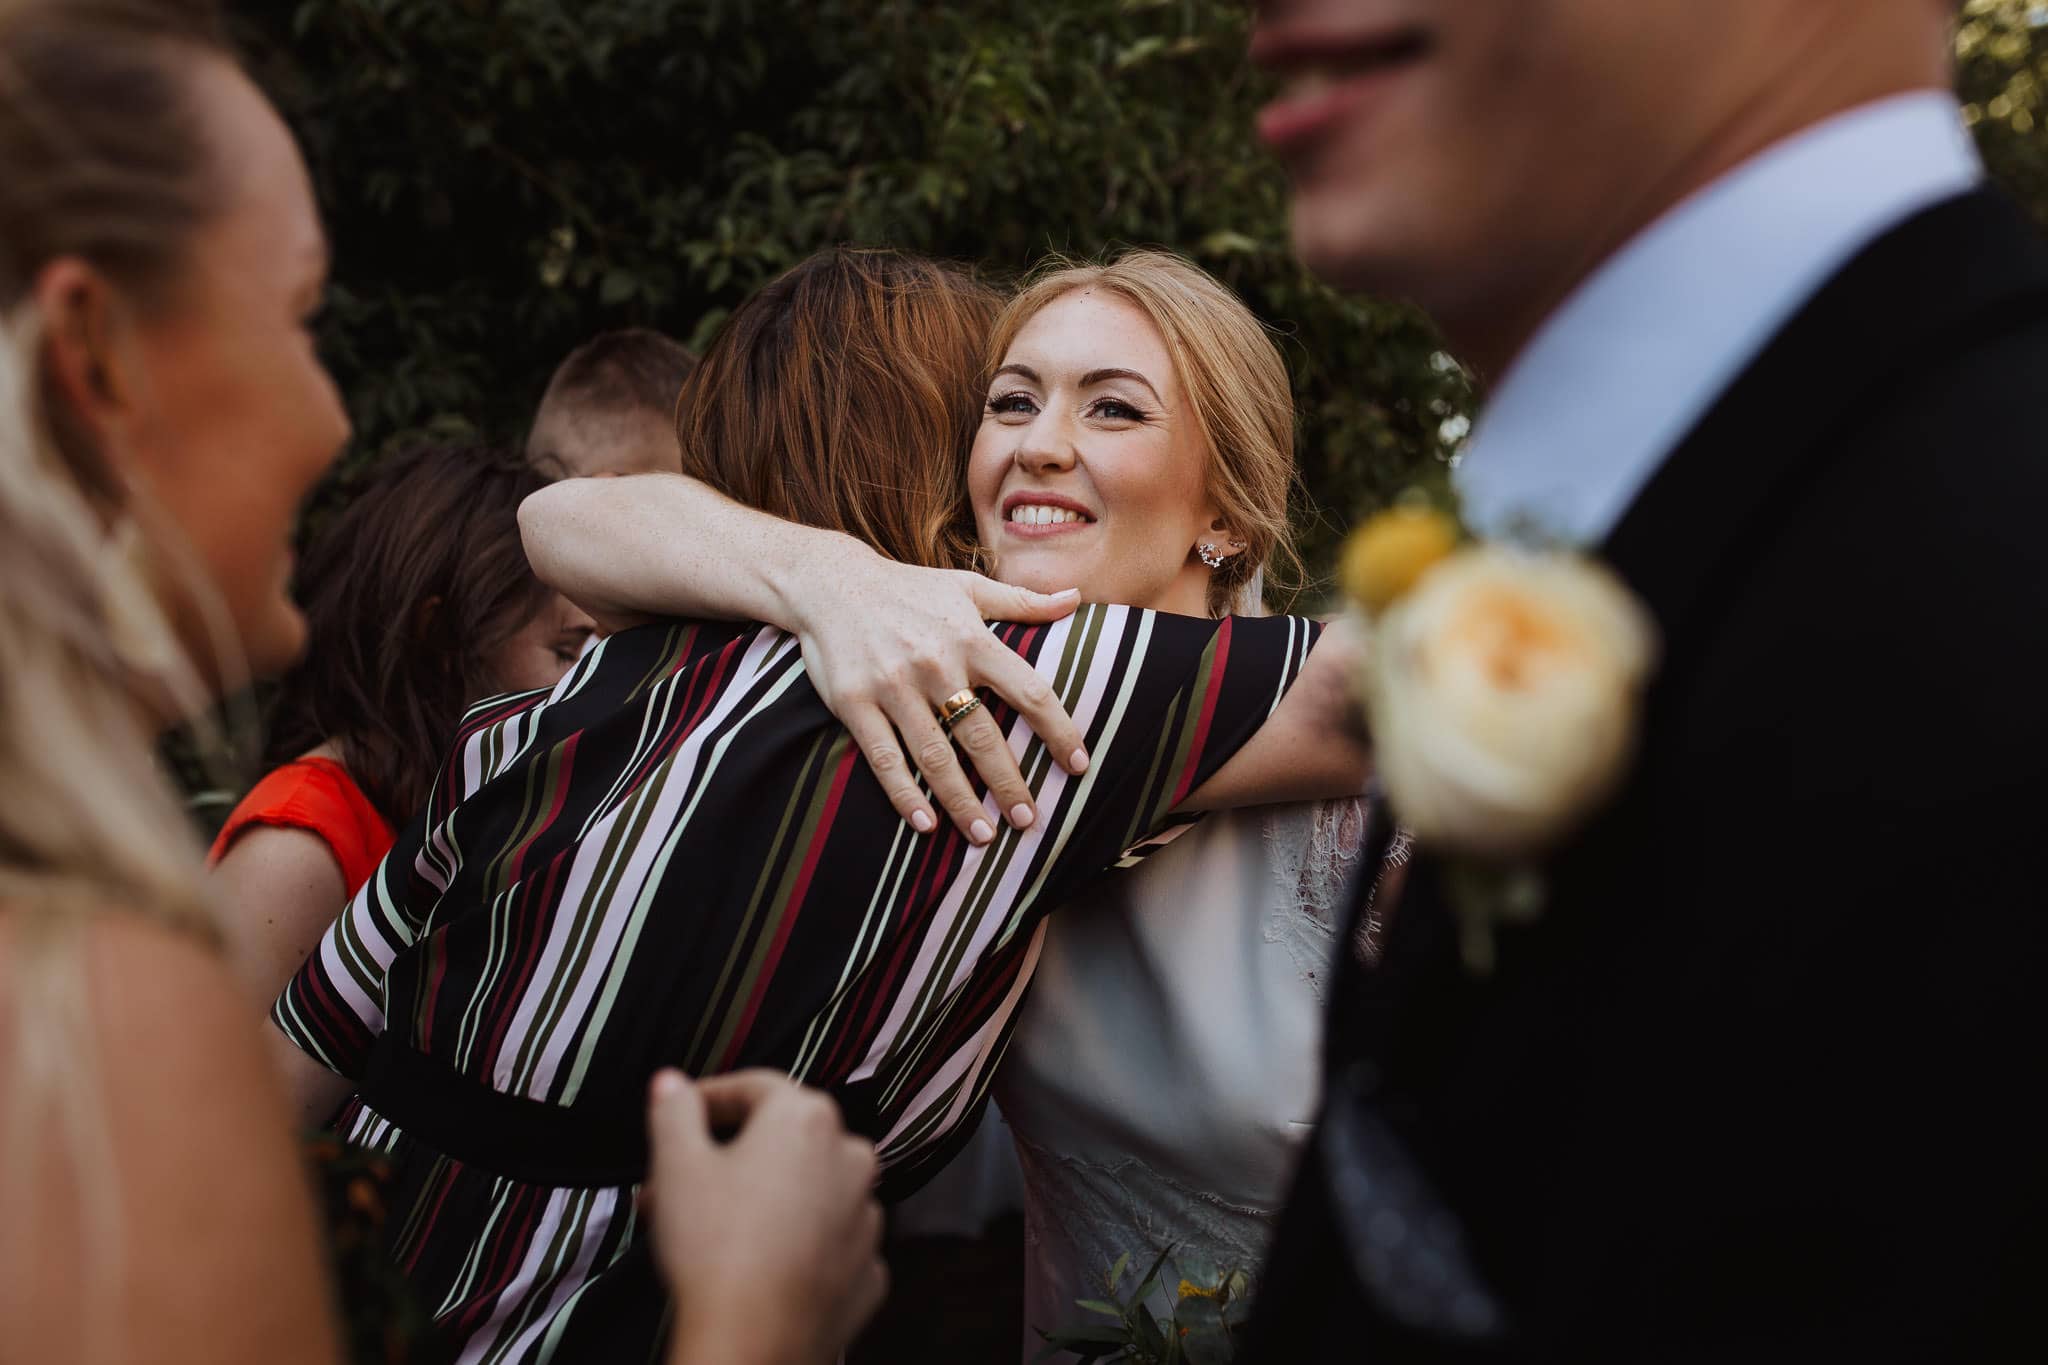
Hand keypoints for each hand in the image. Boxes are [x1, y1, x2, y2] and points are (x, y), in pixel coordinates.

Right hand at [648, 1069, 885, 1364]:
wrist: (754, 1343)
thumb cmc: (716, 1249)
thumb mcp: (677, 1165)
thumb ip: (675, 1110)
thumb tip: (673, 1084)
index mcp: (808, 1119)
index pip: (756, 1088)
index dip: (711, 1099)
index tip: (681, 1114)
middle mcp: (851, 1158)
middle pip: (783, 1141)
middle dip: (729, 1156)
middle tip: (678, 1182)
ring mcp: (866, 1217)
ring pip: (807, 1191)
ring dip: (764, 1198)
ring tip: (708, 1228)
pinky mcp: (868, 1269)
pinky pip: (825, 1242)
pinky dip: (796, 1244)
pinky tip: (756, 1262)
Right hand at [784, 544, 1089, 843]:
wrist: (830, 583)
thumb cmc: (908, 589)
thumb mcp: (967, 587)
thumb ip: (1023, 600)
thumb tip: (1076, 598)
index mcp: (971, 638)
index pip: (1029, 691)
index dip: (1058, 731)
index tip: (1078, 764)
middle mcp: (935, 664)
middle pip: (982, 736)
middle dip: (1008, 783)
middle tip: (1029, 820)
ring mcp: (892, 686)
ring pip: (935, 756)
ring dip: (962, 801)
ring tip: (985, 835)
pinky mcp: (855, 704)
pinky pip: (883, 758)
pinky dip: (903, 794)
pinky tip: (925, 824)